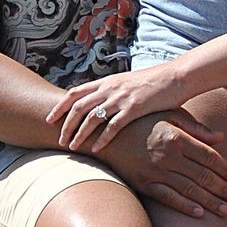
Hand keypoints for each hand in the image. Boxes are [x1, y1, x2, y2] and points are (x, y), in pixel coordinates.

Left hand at [47, 65, 188, 151]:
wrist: (176, 77)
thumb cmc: (154, 82)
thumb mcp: (127, 83)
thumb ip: (111, 91)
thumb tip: (99, 102)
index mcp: (107, 81)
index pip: (75, 92)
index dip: (60, 106)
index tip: (50, 119)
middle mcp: (110, 88)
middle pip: (79, 106)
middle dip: (66, 124)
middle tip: (59, 139)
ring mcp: (122, 98)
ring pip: (92, 117)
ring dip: (79, 133)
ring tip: (72, 147)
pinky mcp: (135, 108)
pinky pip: (113, 126)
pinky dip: (102, 139)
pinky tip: (95, 149)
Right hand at [100, 112, 226, 217]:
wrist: (104, 135)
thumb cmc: (140, 121)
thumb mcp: (168, 114)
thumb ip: (195, 127)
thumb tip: (221, 137)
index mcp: (176, 137)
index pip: (208, 156)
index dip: (224, 168)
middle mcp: (168, 156)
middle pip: (202, 175)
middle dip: (222, 189)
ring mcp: (155, 172)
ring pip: (189, 190)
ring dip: (210, 201)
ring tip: (226, 210)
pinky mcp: (144, 183)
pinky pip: (168, 198)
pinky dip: (185, 206)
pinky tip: (200, 213)